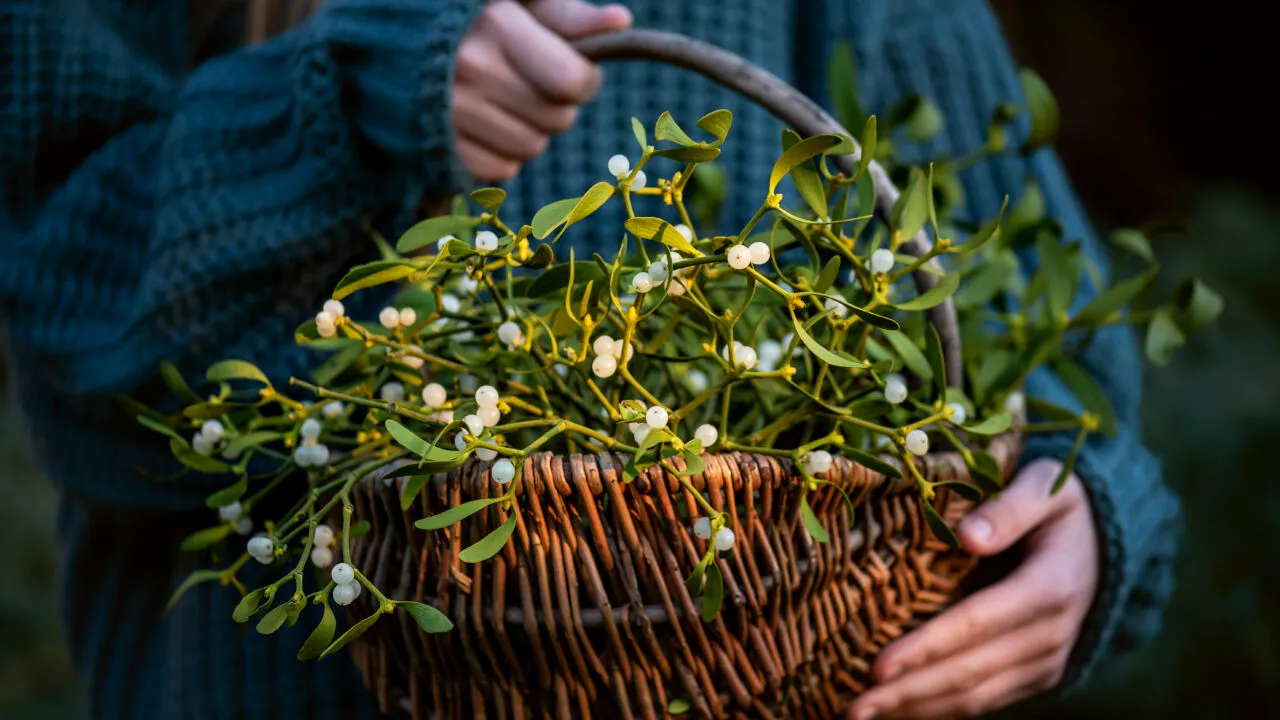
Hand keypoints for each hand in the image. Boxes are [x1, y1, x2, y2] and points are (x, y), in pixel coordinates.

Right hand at [452, 0, 631, 180]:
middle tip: (531, 84)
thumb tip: (619, 23)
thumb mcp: (516, 0)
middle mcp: (470, 70)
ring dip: (530, 131)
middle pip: (557, 120)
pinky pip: (500, 170)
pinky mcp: (438, 147)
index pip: (572, 81)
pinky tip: (483, 126)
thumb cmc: (466, 17)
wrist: (388, 44)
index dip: (584, 81)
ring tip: (504, 103)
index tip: (574, 72)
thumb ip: (565, 13)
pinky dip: (500, 155)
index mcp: (496, 25)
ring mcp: (450, 112)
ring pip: (531, 148)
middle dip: (556, 106)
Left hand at [846, 459, 1099, 718]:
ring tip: (862, 713)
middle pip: (969, 672)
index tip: (878, 666)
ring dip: (917, 709)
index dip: (926, 647)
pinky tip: (898, 709)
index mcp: (1049, 587)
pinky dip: (940, 709)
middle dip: (907, 692)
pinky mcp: (1036, 674)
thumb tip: (968, 536)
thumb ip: (1010, 508)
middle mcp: (1050, 634)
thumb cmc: (1061, 506)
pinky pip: (986, 699)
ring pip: (975, 696)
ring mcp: (1045, 661)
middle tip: (853, 706)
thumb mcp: (1046, 487)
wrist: (1110, 543)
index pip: (976, 624)